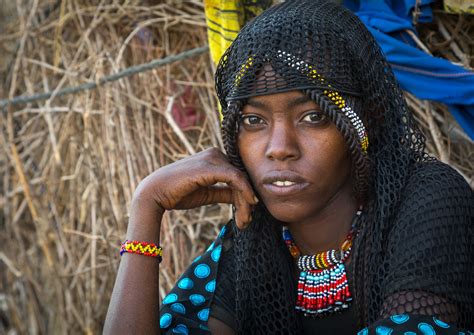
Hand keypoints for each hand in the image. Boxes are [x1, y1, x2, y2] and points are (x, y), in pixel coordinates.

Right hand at [133, 148, 257, 228]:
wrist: (155, 193)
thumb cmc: (178, 193)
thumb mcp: (207, 194)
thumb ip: (225, 193)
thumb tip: (243, 199)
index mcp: (214, 158)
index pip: (237, 176)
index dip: (245, 195)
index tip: (246, 216)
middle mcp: (215, 154)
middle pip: (241, 177)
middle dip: (247, 201)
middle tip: (247, 221)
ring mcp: (213, 158)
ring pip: (241, 179)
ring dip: (246, 202)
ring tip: (244, 221)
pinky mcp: (211, 166)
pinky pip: (235, 178)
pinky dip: (244, 192)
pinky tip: (249, 205)